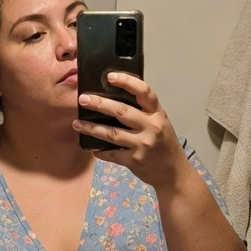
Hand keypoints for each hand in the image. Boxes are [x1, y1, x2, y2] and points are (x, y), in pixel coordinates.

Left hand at [73, 73, 188, 191]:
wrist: (174, 173)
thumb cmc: (165, 145)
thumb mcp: (160, 123)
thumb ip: (144, 112)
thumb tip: (115, 98)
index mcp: (158, 114)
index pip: (144, 92)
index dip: (127, 82)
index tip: (109, 77)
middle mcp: (151, 127)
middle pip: (121, 111)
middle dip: (100, 104)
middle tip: (83, 99)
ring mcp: (142, 144)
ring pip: (112, 133)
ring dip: (91, 128)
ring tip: (76, 123)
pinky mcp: (134, 160)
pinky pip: (111, 153)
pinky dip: (99, 151)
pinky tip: (91, 148)